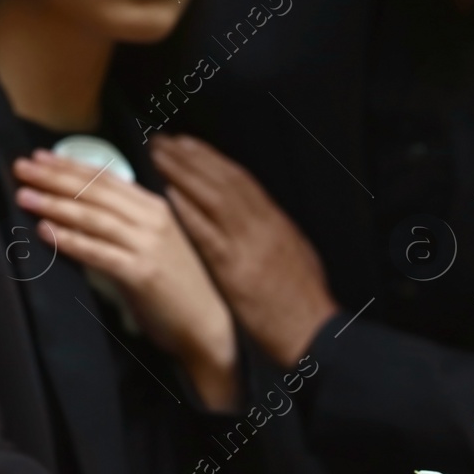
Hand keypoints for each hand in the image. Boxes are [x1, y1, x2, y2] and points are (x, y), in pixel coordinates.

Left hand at [14, 151, 237, 409]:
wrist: (204, 324)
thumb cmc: (173, 287)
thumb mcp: (152, 244)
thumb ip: (125, 222)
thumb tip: (83, 205)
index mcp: (154, 207)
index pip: (105, 178)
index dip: (69, 166)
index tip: (38, 157)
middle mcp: (152, 220)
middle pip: (95, 192)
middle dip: (54, 178)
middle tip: (20, 168)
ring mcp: (148, 245)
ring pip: (94, 218)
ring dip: (55, 205)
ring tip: (25, 197)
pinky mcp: (142, 274)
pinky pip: (99, 252)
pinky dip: (71, 241)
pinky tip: (45, 233)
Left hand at [151, 134, 337, 367]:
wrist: (313, 333)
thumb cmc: (304, 305)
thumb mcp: (297, 259)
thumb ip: (276, 237)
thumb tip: (261, 222)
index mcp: (277, 223)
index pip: (241, 180)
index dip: (212, 159)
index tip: (190, 145)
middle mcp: (263, 226)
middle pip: (223, 179)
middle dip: (192, 156)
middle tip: (165, 140)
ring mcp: (248, 245)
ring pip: (213, 196)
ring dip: (183, 172)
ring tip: (159, 155)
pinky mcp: (234, 269)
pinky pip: (207, 233)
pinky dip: (188, 210)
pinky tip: (169, 195)